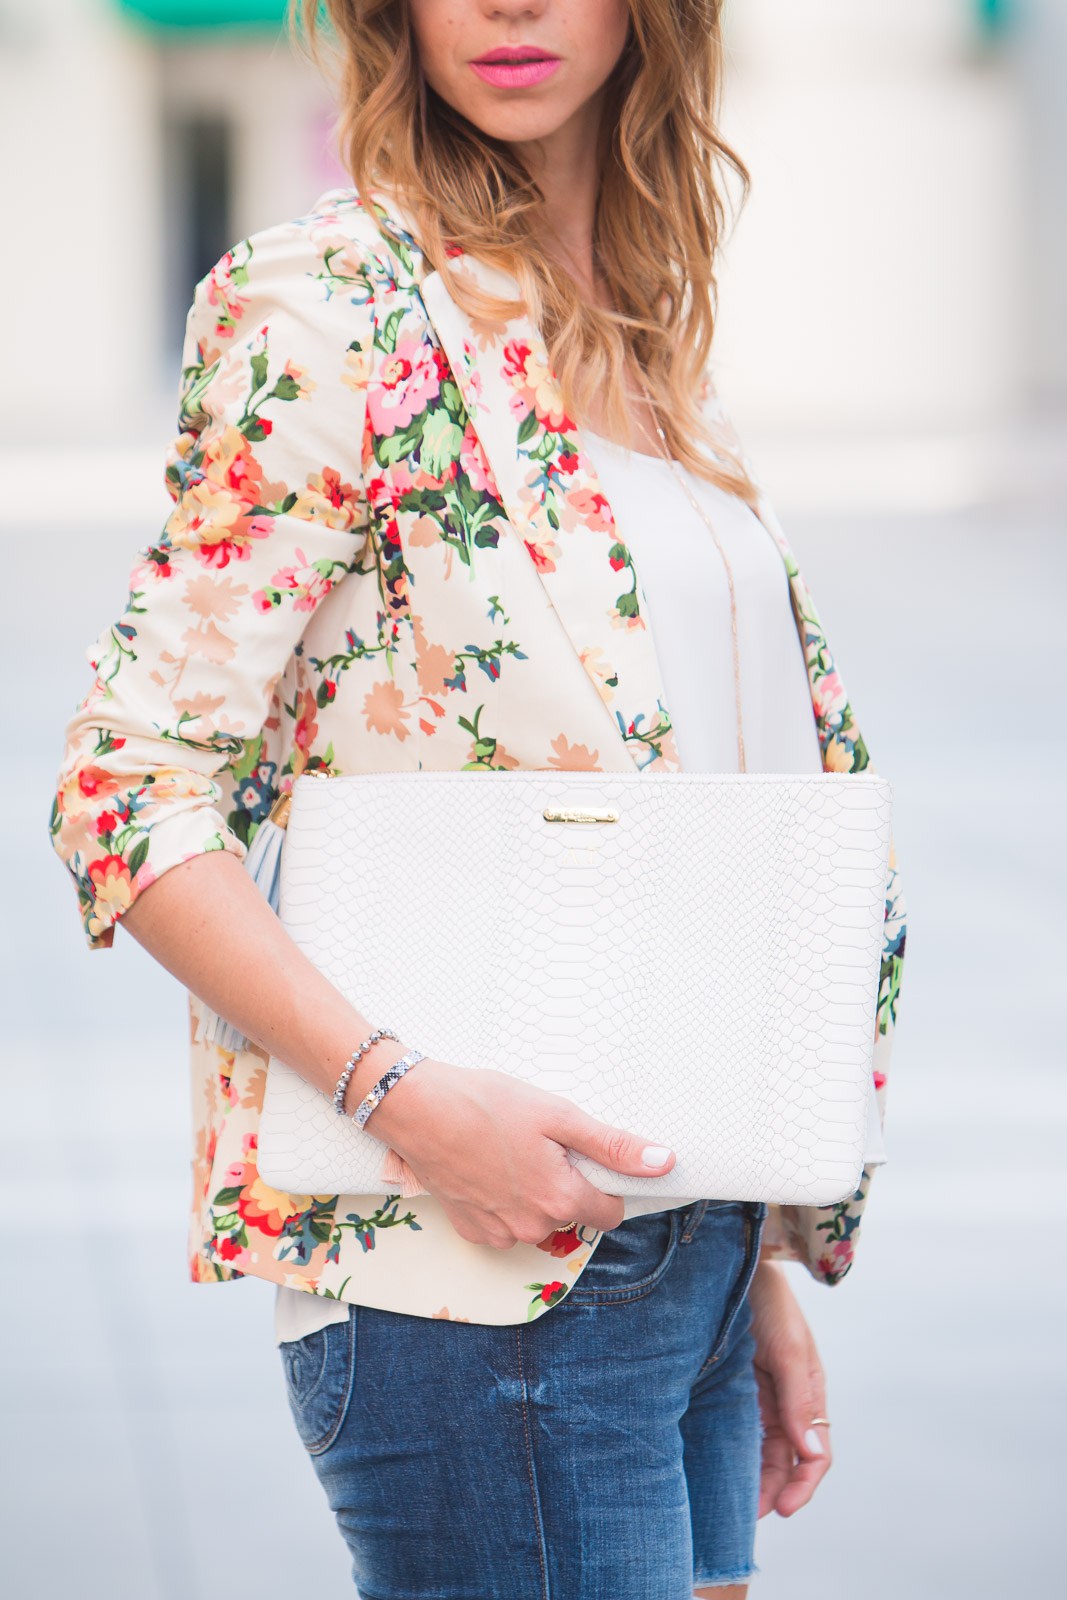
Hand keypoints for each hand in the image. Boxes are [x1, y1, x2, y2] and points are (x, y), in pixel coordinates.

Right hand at [367, 1058, 675, 1247]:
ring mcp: (498, 1233)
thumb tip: (664, 1163)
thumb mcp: (558, 1115)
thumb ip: (612, 1146)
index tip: (584, 1156)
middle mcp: (532, 1228)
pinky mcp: (470, 1230)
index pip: (610, 1212)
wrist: (416, 1108)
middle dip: (564, 1184)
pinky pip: (504, 1224)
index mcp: (561, 1200)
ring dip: (533, 1194)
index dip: (604, 1183)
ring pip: (537, 1220)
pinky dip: (502, 1201)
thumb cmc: (487, 1104)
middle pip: (571, 1214)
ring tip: (509, 1151)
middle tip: (540, 1143)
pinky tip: (486, 1167)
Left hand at [748, 1261, 831, 1516]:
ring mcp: (760, 1395)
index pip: (815, 1454)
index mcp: (810, 1392)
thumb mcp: (788, 1348)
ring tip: (731, 1505)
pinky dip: (734, 1453)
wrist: (734, 1263)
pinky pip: (738, 1429)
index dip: (803, 1486)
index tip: (782, 1510)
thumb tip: (812, 1453)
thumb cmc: (769, 1300)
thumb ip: (799, 1399)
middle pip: (787, 1460)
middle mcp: (787, 1399)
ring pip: (762, 1450)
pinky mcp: (733, 1387)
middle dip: (774, 1490)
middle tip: (748, 1517)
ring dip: (753, 1477)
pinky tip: (718, 1469)